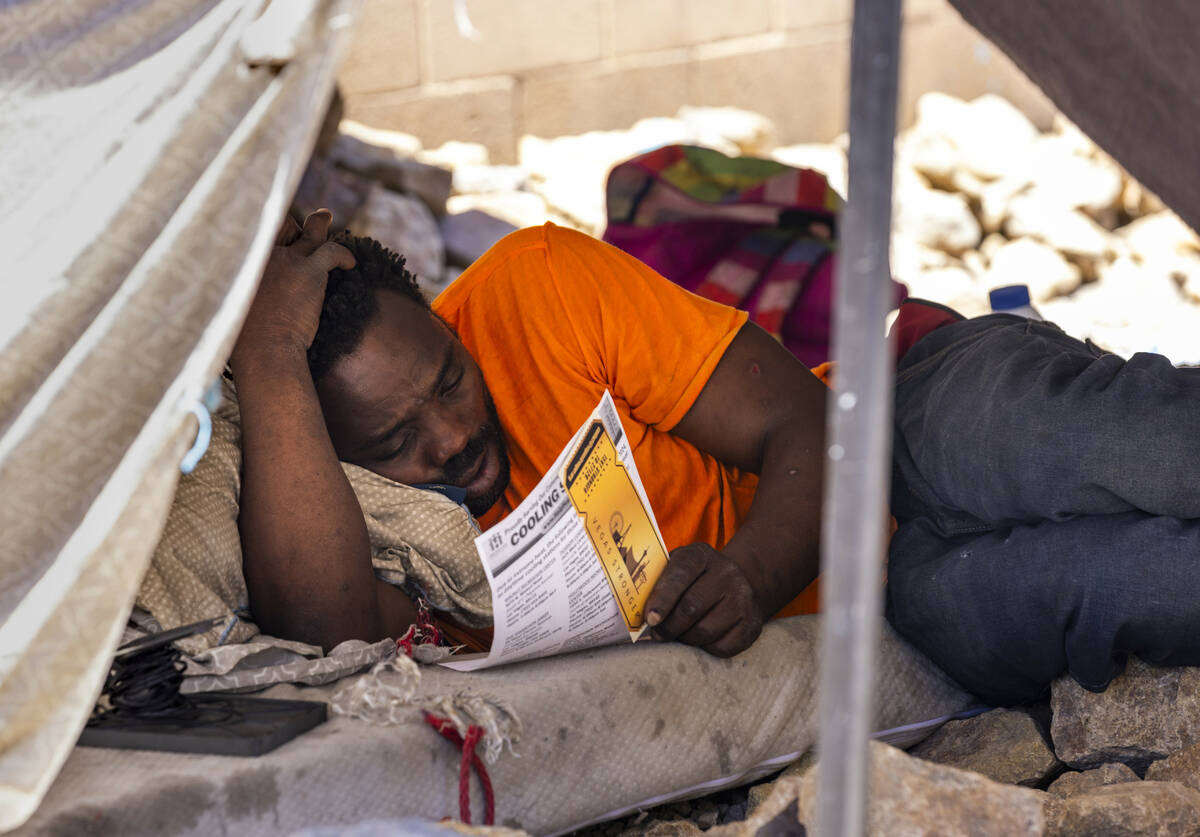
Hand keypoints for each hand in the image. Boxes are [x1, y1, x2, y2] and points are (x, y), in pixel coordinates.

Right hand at [231, 209, 354, 365]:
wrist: (264, 350)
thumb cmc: (245, 339)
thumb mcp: (232, 305)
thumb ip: (240, 287)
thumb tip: (242, 291)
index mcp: (241, 261)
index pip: (258, 232)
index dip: (270, 229)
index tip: (277, 228)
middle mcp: (262, 254)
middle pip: (282, 226)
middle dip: (292, 225)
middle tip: (302, 222)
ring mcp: (287, 260)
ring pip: (310, 233)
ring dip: (318, 225)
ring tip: (324, 218)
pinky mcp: (309, 272)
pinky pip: (332, 251)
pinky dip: (343, 255)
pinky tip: (350, 263)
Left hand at [644, 543, 764, 656]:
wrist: (739, 584)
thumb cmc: (694, 580)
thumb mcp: (677, 569)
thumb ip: (657, 584)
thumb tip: (635, 615)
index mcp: (700, 555)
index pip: (679, 575)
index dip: (663, 599)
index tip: (650, 619)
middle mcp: (726, 573)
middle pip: (691, 608)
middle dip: (668, 627)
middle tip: (657, 635)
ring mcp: (742, 598)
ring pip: (705, 631)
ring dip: (685, 639)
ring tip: (678, 635)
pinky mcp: (752, 624)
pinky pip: (722, 646)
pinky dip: (705, 649)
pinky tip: (700, 640)